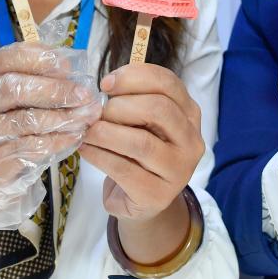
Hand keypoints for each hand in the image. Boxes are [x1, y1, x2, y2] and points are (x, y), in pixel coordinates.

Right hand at [0, 42, 101, 233]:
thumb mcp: (4, 99)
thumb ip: (30, 79)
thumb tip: (70, 69)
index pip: (5, 59)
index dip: (39, 59)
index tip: (67, 66)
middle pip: (14, 89)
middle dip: (55, 90)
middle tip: (84, 94)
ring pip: (26, 120)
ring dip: (63, 117)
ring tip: (86, 116)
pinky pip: (33, 147)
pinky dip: (59, 140)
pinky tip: (75, 136)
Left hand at [79, 63, 203, 221]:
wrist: (142, 201)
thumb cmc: (139, 152)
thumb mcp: (143, 122)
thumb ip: (134, 101)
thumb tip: (107, 86)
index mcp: (189, 113)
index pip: (167, 83)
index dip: (134, 77)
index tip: (106, 83)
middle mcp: (191, 140)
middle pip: (158, 109)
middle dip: (120, 107)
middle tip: (98, 114)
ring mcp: (178, 170)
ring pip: (141, 142)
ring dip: (105, 133)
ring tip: (87, 131)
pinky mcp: (157, 194)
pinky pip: (124, 169)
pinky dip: (98, 155)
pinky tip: (86, 149)